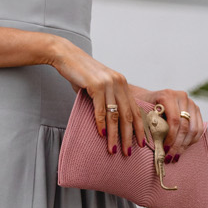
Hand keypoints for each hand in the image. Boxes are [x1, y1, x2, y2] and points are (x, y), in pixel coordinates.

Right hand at [45, 39, 147, 153]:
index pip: (135, 109)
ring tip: (114, 149)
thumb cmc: (81, 73)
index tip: (141, 142)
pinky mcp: (96, 85)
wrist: (67, 56)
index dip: (139, 127)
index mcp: (122, 84)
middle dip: (129, 136)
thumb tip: (109, 121)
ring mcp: (108, 84)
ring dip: (115, 135)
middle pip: (128, 115)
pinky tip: (102, 135)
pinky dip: (101, 124)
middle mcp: (119, 83)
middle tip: (129, 151)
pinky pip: (100, 110)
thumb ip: (107, 100)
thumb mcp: (99, 86)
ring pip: (115, 115)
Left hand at [145, 88, 203, 153]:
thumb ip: (145, 122)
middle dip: (177, 144)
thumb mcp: (140, 111)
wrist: (150, 97)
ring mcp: (191, 103)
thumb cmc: (144, 106)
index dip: (171, 137)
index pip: (174, 120)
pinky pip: (199, 128)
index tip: (165, 149)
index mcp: (168, 95)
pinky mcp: (196, 109)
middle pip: (185, 126)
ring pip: (194, 129)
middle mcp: (182, 97)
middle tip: (170, 156)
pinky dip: (192, 140)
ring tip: (176, 155)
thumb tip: (145, 142)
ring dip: (185, 145)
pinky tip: (183, 148)